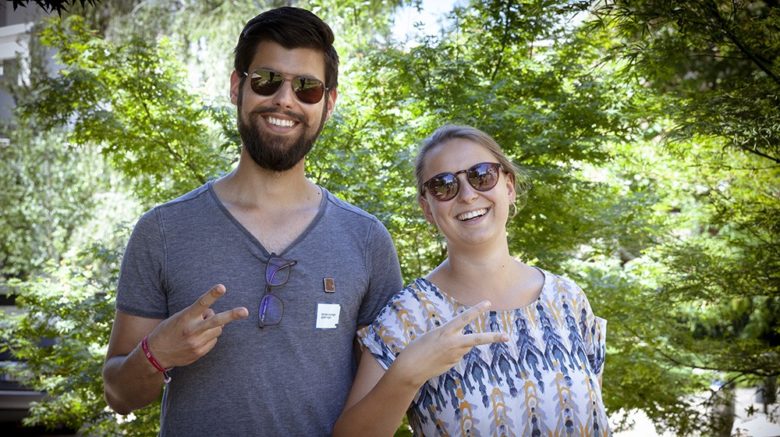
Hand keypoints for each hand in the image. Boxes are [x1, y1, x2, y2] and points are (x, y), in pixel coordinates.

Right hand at [145, 284, 247, 368]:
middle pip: (216, 321)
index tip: (222, 287)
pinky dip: (209, 337)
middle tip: (245, 311)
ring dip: (214, 326)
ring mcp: (197, 343)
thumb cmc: (169, 330)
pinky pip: (214, 340)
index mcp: (185, 317)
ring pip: (218, 329)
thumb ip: (197, 314)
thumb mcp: (179, 317)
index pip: (201, 303)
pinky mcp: (200, 352)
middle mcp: (192, 330)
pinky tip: (197, 339)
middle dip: (232, 315)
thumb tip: (213, 314)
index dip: (212, 294)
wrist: (156, 354)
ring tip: (199, 328)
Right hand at [393, 300, 508, 386]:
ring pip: (463, 346)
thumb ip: (450, 337)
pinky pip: (456, 355)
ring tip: (437, 349)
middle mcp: (453, 343)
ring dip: (457, 345)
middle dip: (493, 337)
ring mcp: (455, 355)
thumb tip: (466, 346)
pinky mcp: (453, 364)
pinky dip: (450, 354)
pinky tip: (437, 358)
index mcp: (445, 331)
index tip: (488, 303)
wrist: (410, 368)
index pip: (464, 318)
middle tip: (507, 337)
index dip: (477, 309)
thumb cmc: (417, 348)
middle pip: (478, 339)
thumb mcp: (432, 336)